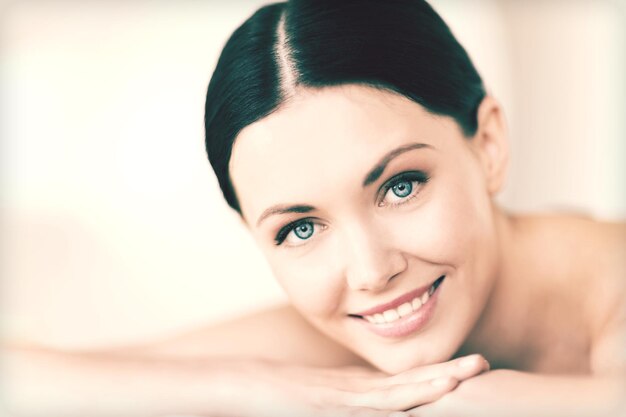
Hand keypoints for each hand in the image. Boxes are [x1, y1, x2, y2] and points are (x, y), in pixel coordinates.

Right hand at [223, 354, 488, 416]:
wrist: (243, 384)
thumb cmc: (277, 398)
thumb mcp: (320, 403)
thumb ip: (346, 404)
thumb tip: (379, 408)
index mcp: (356, 391)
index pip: (403, 385)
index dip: (435, 377)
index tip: (467, 371)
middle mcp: (355, 391)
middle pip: (408, 383)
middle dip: (446, 374)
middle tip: (482, 363)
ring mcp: (344, 396)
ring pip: (396, 391)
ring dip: (432, 382)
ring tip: (465, 372)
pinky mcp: (331, 403)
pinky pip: (374, 405)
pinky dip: (404, 399)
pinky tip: (427, 393)